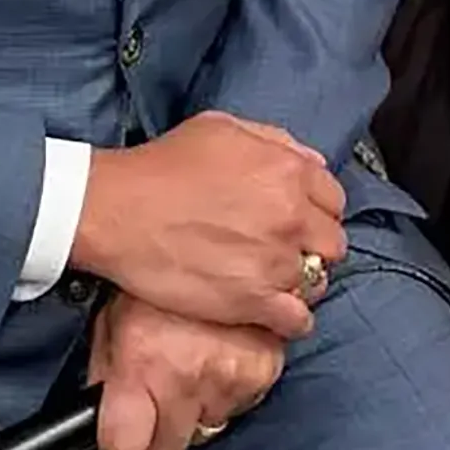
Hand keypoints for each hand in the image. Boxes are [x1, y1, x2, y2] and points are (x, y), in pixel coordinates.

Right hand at [72, 109, 345, 339]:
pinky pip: (298, 320)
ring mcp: (275, 262)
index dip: (315, 210)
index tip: (299, 220)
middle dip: (312, 247)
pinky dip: (290, 320)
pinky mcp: (252, 301)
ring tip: (272, 281)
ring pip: (317, 282)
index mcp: (288, 172)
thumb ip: (274, 141)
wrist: (115, 210)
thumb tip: (309, 163)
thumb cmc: (160, 167)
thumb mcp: (221, 129)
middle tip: (284, 251)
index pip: (334, 200)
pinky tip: (273, 312)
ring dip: (299, 283)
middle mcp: (291, 216)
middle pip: (331, 243)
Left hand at [90, 294, 284, 449]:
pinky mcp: (263, 369)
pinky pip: (242, 403)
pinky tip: (220, 355)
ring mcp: (228, 376)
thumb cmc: (158, 275)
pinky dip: (231, 387)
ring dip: (198, 404)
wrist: (214, 233)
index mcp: (141, 364)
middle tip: (157, 396)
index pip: (124, 448)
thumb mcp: (112, 318)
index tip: (121, 436)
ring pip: (207, 426)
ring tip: (192, 362)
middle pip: (167, 448)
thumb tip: (98, 409)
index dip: (119, 445)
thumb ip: (105, 370)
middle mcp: (185, 376)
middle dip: (159, 429)